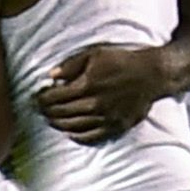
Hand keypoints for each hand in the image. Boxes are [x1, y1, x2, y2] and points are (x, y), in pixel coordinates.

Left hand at [34, 44, 170, 144]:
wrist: (152, 75)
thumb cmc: (123, 61)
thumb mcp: (95, 54)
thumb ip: (71, 65)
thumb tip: (51, 75)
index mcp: (87, 85)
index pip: (55, 97)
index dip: (43, 98)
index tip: (37, 98)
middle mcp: (94, 104)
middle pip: (62, 113)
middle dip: (48, 112)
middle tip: (41, 110)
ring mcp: (105, 117)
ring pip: (74, 126)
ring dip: (59, 124)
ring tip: (51, 121)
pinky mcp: (116, 126)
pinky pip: (92, 136)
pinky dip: (77, 136)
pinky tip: (70, 133)